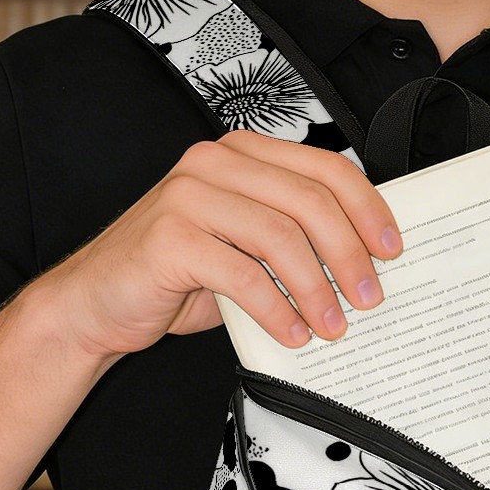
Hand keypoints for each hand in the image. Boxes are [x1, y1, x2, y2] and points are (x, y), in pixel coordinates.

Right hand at [35, 130, 401, 361]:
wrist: (97, 303)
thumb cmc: (177, 278)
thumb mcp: (243, 249)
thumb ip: (290, 241)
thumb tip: (361, 266)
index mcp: (240, 154)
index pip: (323, 168)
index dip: (367, 209)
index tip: (392, 250)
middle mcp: (215, 163)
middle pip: (309, 202)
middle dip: (349, 255)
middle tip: (369, 298)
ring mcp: (189, 196)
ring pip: (280, 237)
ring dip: (317, 289)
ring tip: (334, 326)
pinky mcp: (170, 237)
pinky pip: (242, 274)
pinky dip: (276, 310)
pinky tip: (293, 335)